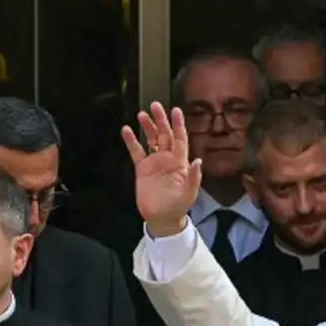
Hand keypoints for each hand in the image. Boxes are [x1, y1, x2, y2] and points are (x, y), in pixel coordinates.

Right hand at [122, 102, 203, 234]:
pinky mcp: (142, 169)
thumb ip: (194, 177)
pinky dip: (131, 141)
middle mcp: (167, 159)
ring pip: (151, 139)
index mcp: (180, 162)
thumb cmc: (177, 207)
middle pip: (164, 134)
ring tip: (142, 114)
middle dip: (160, 120)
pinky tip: (127, 130)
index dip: (178, 124)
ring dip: (147, 126)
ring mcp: (154, 163)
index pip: (180, 138)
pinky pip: (136, 151)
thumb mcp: (189, 193)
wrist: (162, 219)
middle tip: (155, 106)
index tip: (175, 110)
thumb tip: (198, 161)